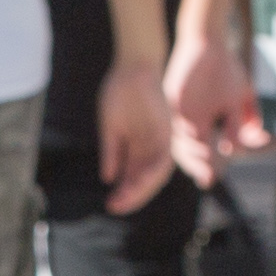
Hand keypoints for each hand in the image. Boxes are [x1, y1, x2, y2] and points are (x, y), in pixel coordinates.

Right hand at [95, 63, 172, 215]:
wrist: (134, 67)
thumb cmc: (118, 92)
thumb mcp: (111, 127)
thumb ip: (112, 151)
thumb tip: (108, 177)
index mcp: (134, 148)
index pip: (131, 178)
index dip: (123, 193)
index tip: (110, 204)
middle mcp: (148, 148)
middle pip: (143, 181)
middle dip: (131, 196)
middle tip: (115, 207)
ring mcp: (158, 142)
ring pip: (154, 175)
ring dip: (141, 189)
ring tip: (126, 199)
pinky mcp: (167, 133)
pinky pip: (163, 159)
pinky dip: (152, 172)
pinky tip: (137, 181)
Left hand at [163, 28, 266, 178]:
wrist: (209, 43)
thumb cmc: (225, 71)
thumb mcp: (239, 99)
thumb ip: (242, 122)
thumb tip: (244, 144)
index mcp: (199, 125)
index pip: (198, 153)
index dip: (203, 168)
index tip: (210, 181)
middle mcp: (185, 121)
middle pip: (185, 151)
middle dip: (196, 165)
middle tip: (206, 177)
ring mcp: (177, 111)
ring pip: (177, 138)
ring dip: (190, 151)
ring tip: (204, 160)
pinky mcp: (171, 97)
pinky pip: (174, 119)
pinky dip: (183, 130)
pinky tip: (196, 137)